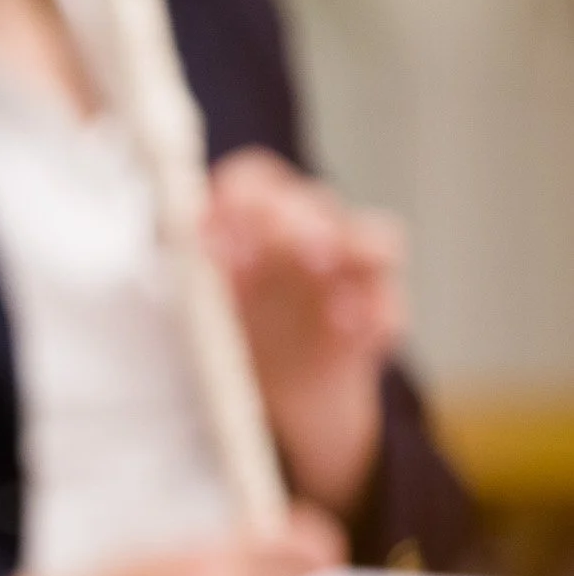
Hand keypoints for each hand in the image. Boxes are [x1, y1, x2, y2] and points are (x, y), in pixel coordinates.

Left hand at [208, 148, 403, 515]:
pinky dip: (377, 312)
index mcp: (257, 221)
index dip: (236, 202)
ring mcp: (351, 267)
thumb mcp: (203, 303)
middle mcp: (309, 231)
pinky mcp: (379, 308)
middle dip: (291, 224)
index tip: (216, 245)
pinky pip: (391, 299)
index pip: (252, 182)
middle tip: (276, 255)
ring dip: (348, 249)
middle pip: (311, 202)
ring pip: (371, 235)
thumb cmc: (233, 332)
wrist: (283, 394)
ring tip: (319, 272)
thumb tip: (184, 242)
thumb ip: (195, 270)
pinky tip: (351, 332)